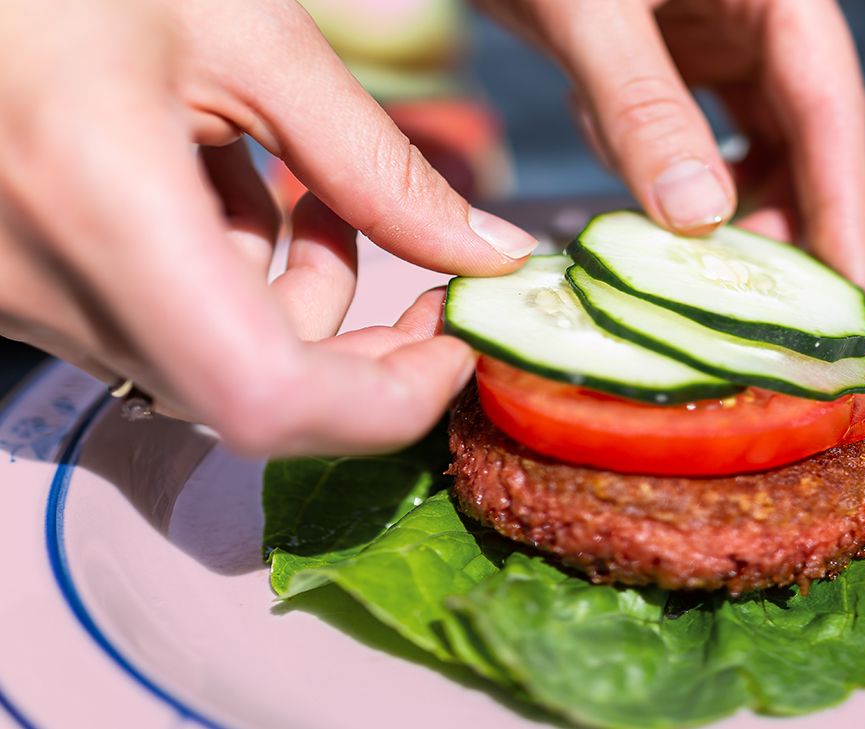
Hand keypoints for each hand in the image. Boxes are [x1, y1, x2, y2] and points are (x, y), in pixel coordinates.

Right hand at [0, 0, 538, 454]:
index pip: (268, 397)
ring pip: (206, 358)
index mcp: (106, 206)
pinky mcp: (17, 282)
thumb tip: (485, 253)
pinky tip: (236, 188)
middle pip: (247, 394)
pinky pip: (153, 322)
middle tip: (428, 284)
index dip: (386, 401)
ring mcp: (21, 293)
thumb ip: (376, 163)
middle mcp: (47, 280)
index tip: (453, 347)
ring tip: (320, 195)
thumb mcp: (249, 38)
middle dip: (360, 350)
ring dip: (295, 297)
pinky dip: (225, 278)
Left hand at [480, 0, 864, 284]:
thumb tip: (701, 221)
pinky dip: (664, 172)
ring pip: (750, 143)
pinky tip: (633, 183)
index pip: (832, 106)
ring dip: (718, 205)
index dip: (844, 206)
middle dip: (781, 218)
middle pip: (803, 135)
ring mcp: (717, 36)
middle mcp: (757, 15)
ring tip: (688, 258)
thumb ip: (643, 107)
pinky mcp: (674, 55)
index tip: (848, 294)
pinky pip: (692, 135)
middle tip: (758, 302)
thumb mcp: (589, 13)